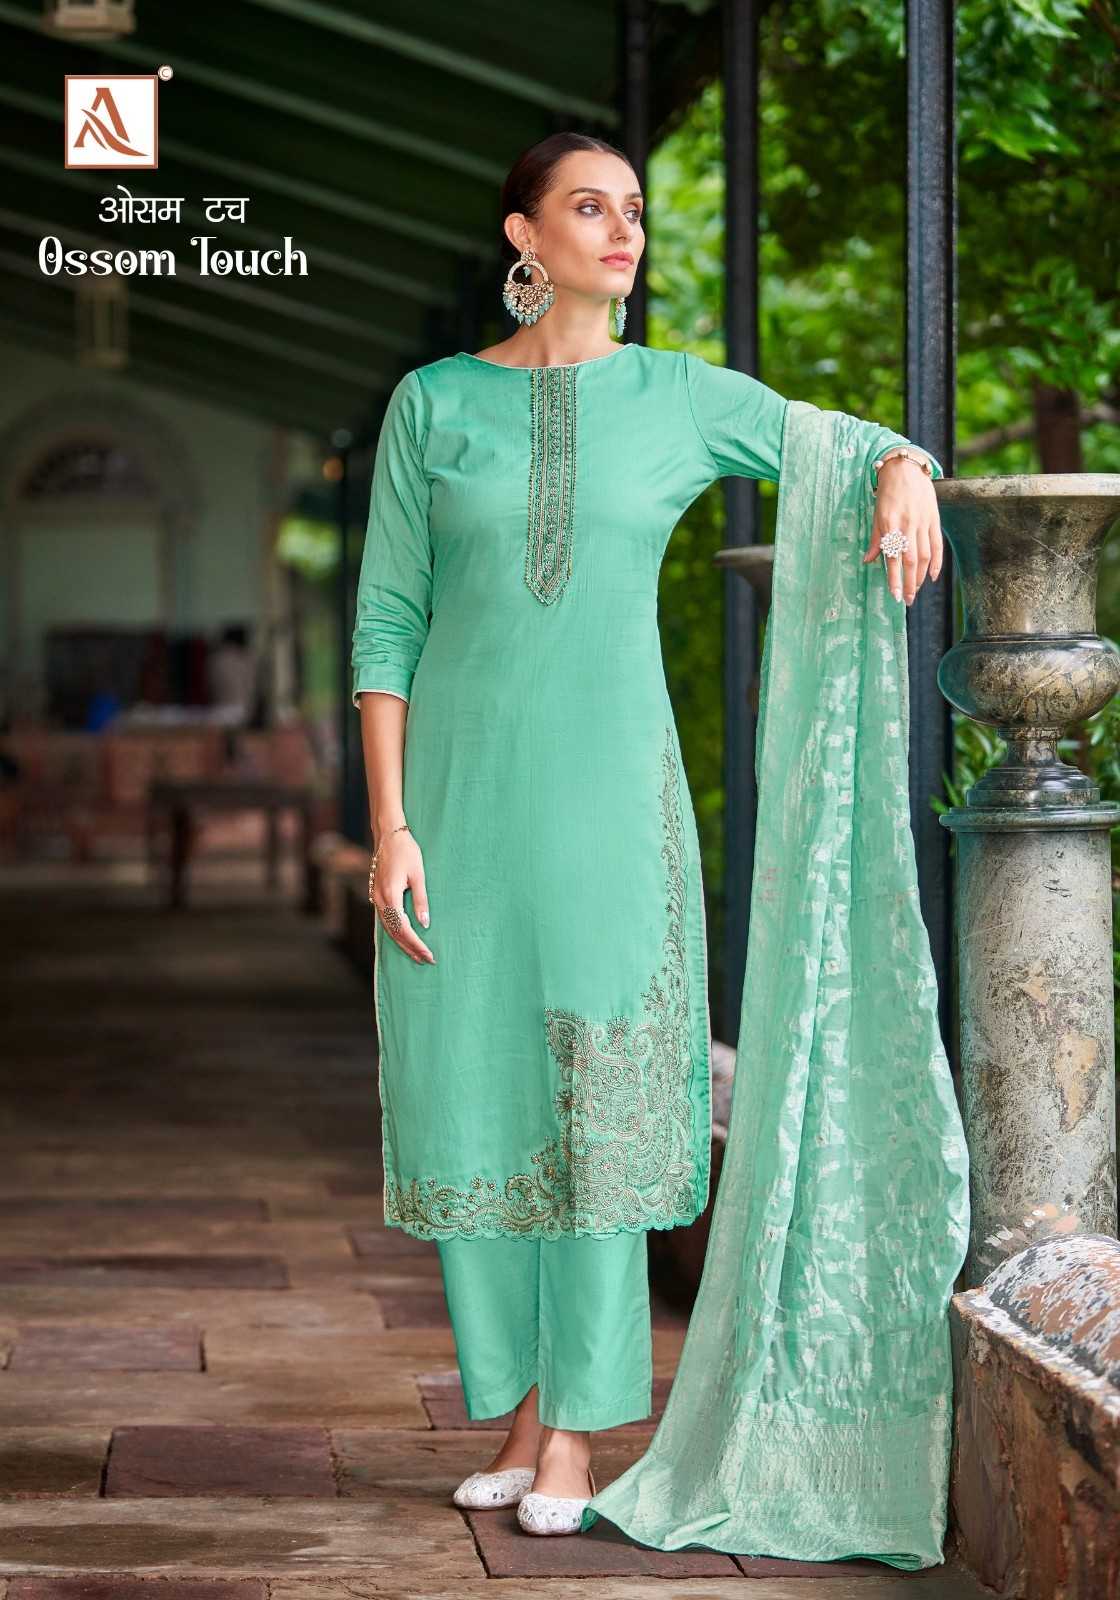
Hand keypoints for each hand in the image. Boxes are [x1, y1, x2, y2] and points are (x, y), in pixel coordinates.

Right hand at [371, 830, 434, 963]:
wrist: (388, 835)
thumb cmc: (406, 851)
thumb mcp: (418, 874)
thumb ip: (421, 900)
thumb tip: (424, 924)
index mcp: (390, 895)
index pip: (404, 928)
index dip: (416, 944)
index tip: (429, 954)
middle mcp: (380, 900)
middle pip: (394, 933)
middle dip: (410, 948)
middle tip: (426, 960)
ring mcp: (376, 898)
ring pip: (388, 928)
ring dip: (403, 943)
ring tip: (417, 954)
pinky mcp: (377, 895)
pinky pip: (385, 920)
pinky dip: (396, 932)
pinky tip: (405, 938)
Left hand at [862, 457, 943, 604]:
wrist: (906, 469)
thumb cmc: (888, 492)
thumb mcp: (877, 515)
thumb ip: (876, 539)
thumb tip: (869, 561)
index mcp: (890, 525)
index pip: (893, 558)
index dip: (894, 579)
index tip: (894, 595)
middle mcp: (908, 525)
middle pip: (911, 561)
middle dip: (909, 584)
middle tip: (906, 600)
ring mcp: (923, 523)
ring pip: (925, 556)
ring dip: (921, 577)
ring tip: (915, 591)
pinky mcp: (934, 519)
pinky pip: (937, 545)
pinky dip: (937, 562)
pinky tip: (933, 576)